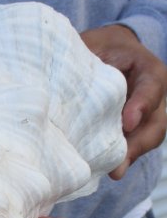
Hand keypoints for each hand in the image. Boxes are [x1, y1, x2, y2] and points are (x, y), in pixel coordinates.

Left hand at [81, 25, 166, 178]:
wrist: (109, 54)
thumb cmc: (100, 48)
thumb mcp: (94, 44)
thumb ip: (87, 57)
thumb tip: (60, 78)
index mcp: (146, 69)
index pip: (151, 86)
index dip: (142, 104)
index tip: (127, 123)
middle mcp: (151, 93)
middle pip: (156, 121)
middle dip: (138, 143)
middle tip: (119, 163)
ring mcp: (145, 113)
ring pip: (148, 137)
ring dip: (131, 156)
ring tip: (114, 172)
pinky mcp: (133, 127)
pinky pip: (134, 143)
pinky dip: (123, 157)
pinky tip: (108, 169)